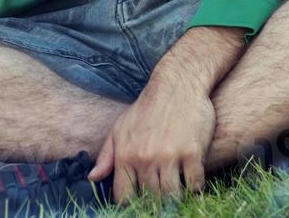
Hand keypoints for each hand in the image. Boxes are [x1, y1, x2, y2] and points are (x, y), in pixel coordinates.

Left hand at [88, 81, 214, 202]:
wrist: (177, 84)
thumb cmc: (147, 107)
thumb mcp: (120, 127)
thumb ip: (107, 154)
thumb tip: (93, 177)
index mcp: (125, 155)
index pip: (124, 197)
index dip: (132, 204)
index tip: (140, 202)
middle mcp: (145, 158)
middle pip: (151, 199)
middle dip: (156, 201)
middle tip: (162, 196)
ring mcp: (169, 156)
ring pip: (172, 196)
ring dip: (176, 197)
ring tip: (177, 191)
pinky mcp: (192, 152)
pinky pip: (194, 184)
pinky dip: (195, 187)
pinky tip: (192, 180)